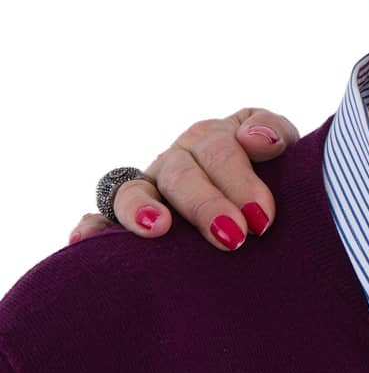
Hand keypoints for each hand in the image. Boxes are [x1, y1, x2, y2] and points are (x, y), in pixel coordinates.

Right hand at [67, 108, 299, 250]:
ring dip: (139, 208)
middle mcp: (176, 159)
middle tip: (233, 236)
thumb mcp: (282, 144)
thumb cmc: (275, 171)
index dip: (239, 180)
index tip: (262, 216)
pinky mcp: (127, 216)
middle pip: (181, 175)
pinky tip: (83, 241)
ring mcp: (150, 187)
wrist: (264, 200)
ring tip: (156, 228)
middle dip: (206, 204)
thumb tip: (257, 139)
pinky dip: (91, 226)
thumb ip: (274, 131)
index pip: (219, 150)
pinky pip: (100, 217)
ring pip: (132, 190)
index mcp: (211, 138)